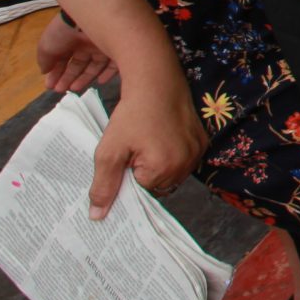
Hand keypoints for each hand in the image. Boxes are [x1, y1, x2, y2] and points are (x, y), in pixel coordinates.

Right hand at [36, 18, 117, 93]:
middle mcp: (87, 44)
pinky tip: (99, 82)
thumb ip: (45, 60)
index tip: (50, 86)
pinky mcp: (118, 49)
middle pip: (79, 65)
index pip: (64, 60)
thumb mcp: (47, 45)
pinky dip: (107, 74)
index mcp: (71, 41)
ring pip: (95, 66)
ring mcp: (103, 46)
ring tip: (74, 88)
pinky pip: (114, 64)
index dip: (56, 74)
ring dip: (84, 79)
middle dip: (68, 78)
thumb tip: (44, 72)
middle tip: (60, 90)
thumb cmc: (65, 32)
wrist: (91, 19)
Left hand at [87, 82, 205, 219]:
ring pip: (173, 174)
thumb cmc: (132, 114)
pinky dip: (173, 154)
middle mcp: (186, 164)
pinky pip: (185, 160)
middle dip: (145, 172)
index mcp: (163, 169)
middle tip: (135, 148)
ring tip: (148, 141)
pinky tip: (163, 137)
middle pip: (159, 185)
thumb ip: (104, 185)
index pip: (141, 191)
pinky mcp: (203, 141)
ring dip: (160, 165)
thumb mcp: (110, 150)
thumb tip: (97, 217)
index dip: (128, 175)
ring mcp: (197, 152)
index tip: (124, 156)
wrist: (157, 81)